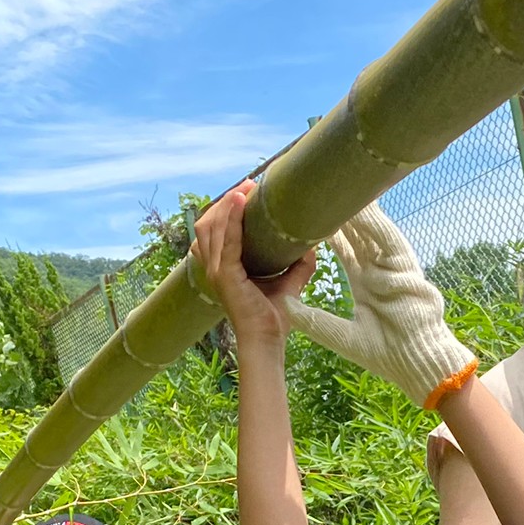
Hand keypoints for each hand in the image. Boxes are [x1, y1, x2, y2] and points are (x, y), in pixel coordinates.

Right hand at [191, 181, 317, 345]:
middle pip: (209, 222)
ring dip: (228, 204)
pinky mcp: (224, 275)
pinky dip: (232, 218)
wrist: (268, 339)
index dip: (227, 208)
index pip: (215, 229)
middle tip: (249, 185)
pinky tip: (241, 202)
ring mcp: (215, 270)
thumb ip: (299, 263)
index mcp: (222, 266)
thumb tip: (314, 244)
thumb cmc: (273, 315)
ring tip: (246, 188)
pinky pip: (226, 240)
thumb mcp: (288, 282)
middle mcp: (213, 266)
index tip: (247, 190)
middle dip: (226, 200)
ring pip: (212, 226)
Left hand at [286, 204, 475, 409]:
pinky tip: (362, 204)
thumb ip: (314, 320)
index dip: (326, 230)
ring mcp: (394, 266)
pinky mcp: (407, 269)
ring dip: (356, 209)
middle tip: (321, 186)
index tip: (308, 210)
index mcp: (367, 282)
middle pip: (357, 233)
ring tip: (338, 185)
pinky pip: (388, 239)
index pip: (344, 248)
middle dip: (340, 210)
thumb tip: (285, 306)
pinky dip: (375, 222)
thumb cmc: (387, 354)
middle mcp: (380, 269)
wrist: (417, 364)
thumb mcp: (342, 336)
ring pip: (371, 230)